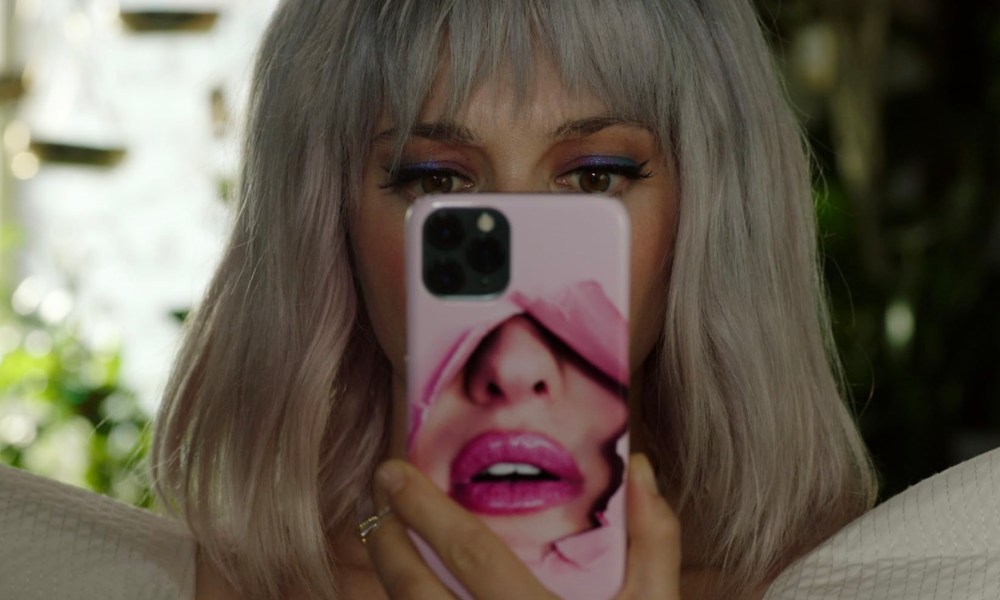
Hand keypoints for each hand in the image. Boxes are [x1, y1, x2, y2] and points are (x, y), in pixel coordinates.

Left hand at [364, 453, 681, 598]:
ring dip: (389, 580)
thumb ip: (653, 540)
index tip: (393, 473)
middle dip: (387, 541)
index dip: (426, 510)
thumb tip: (638, 467)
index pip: (470, 555)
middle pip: (414, 593)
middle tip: (377, 498)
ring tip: (387, 540)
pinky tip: (414, 593)